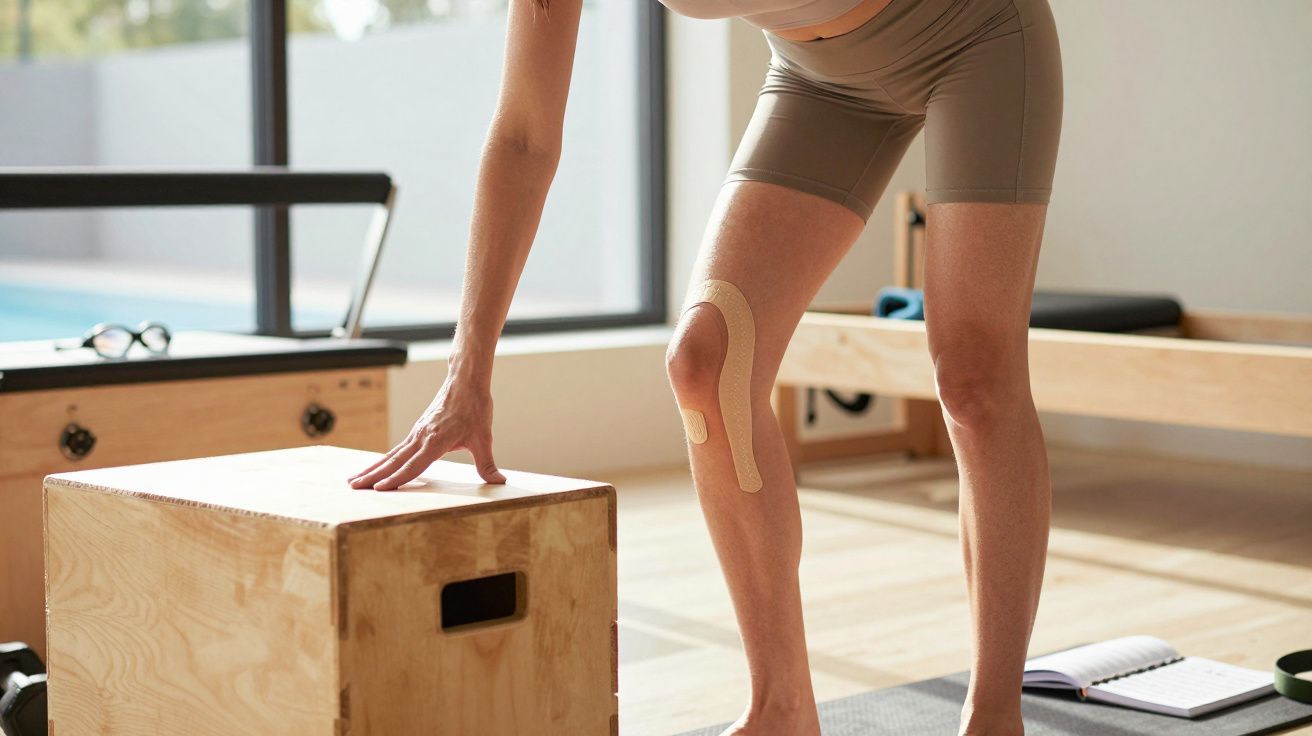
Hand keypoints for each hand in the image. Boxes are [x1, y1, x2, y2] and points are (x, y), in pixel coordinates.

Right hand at [347, 378, 506, 489]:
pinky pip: (397, 448)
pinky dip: (384, 459)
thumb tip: (499, 482)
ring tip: (353, 480)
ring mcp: (417, 433)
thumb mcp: (483, 437)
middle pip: (393, 461)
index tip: (378, 489)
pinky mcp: (418, 430)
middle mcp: (421, 438)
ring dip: (372, 468)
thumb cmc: (475, 407)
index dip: (397, 479)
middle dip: (373, 476)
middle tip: (353, 487)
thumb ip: (487, 463)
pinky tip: (377, 467)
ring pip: (391, 454)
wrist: (466, 381)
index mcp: (435, 442)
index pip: (413, 466)